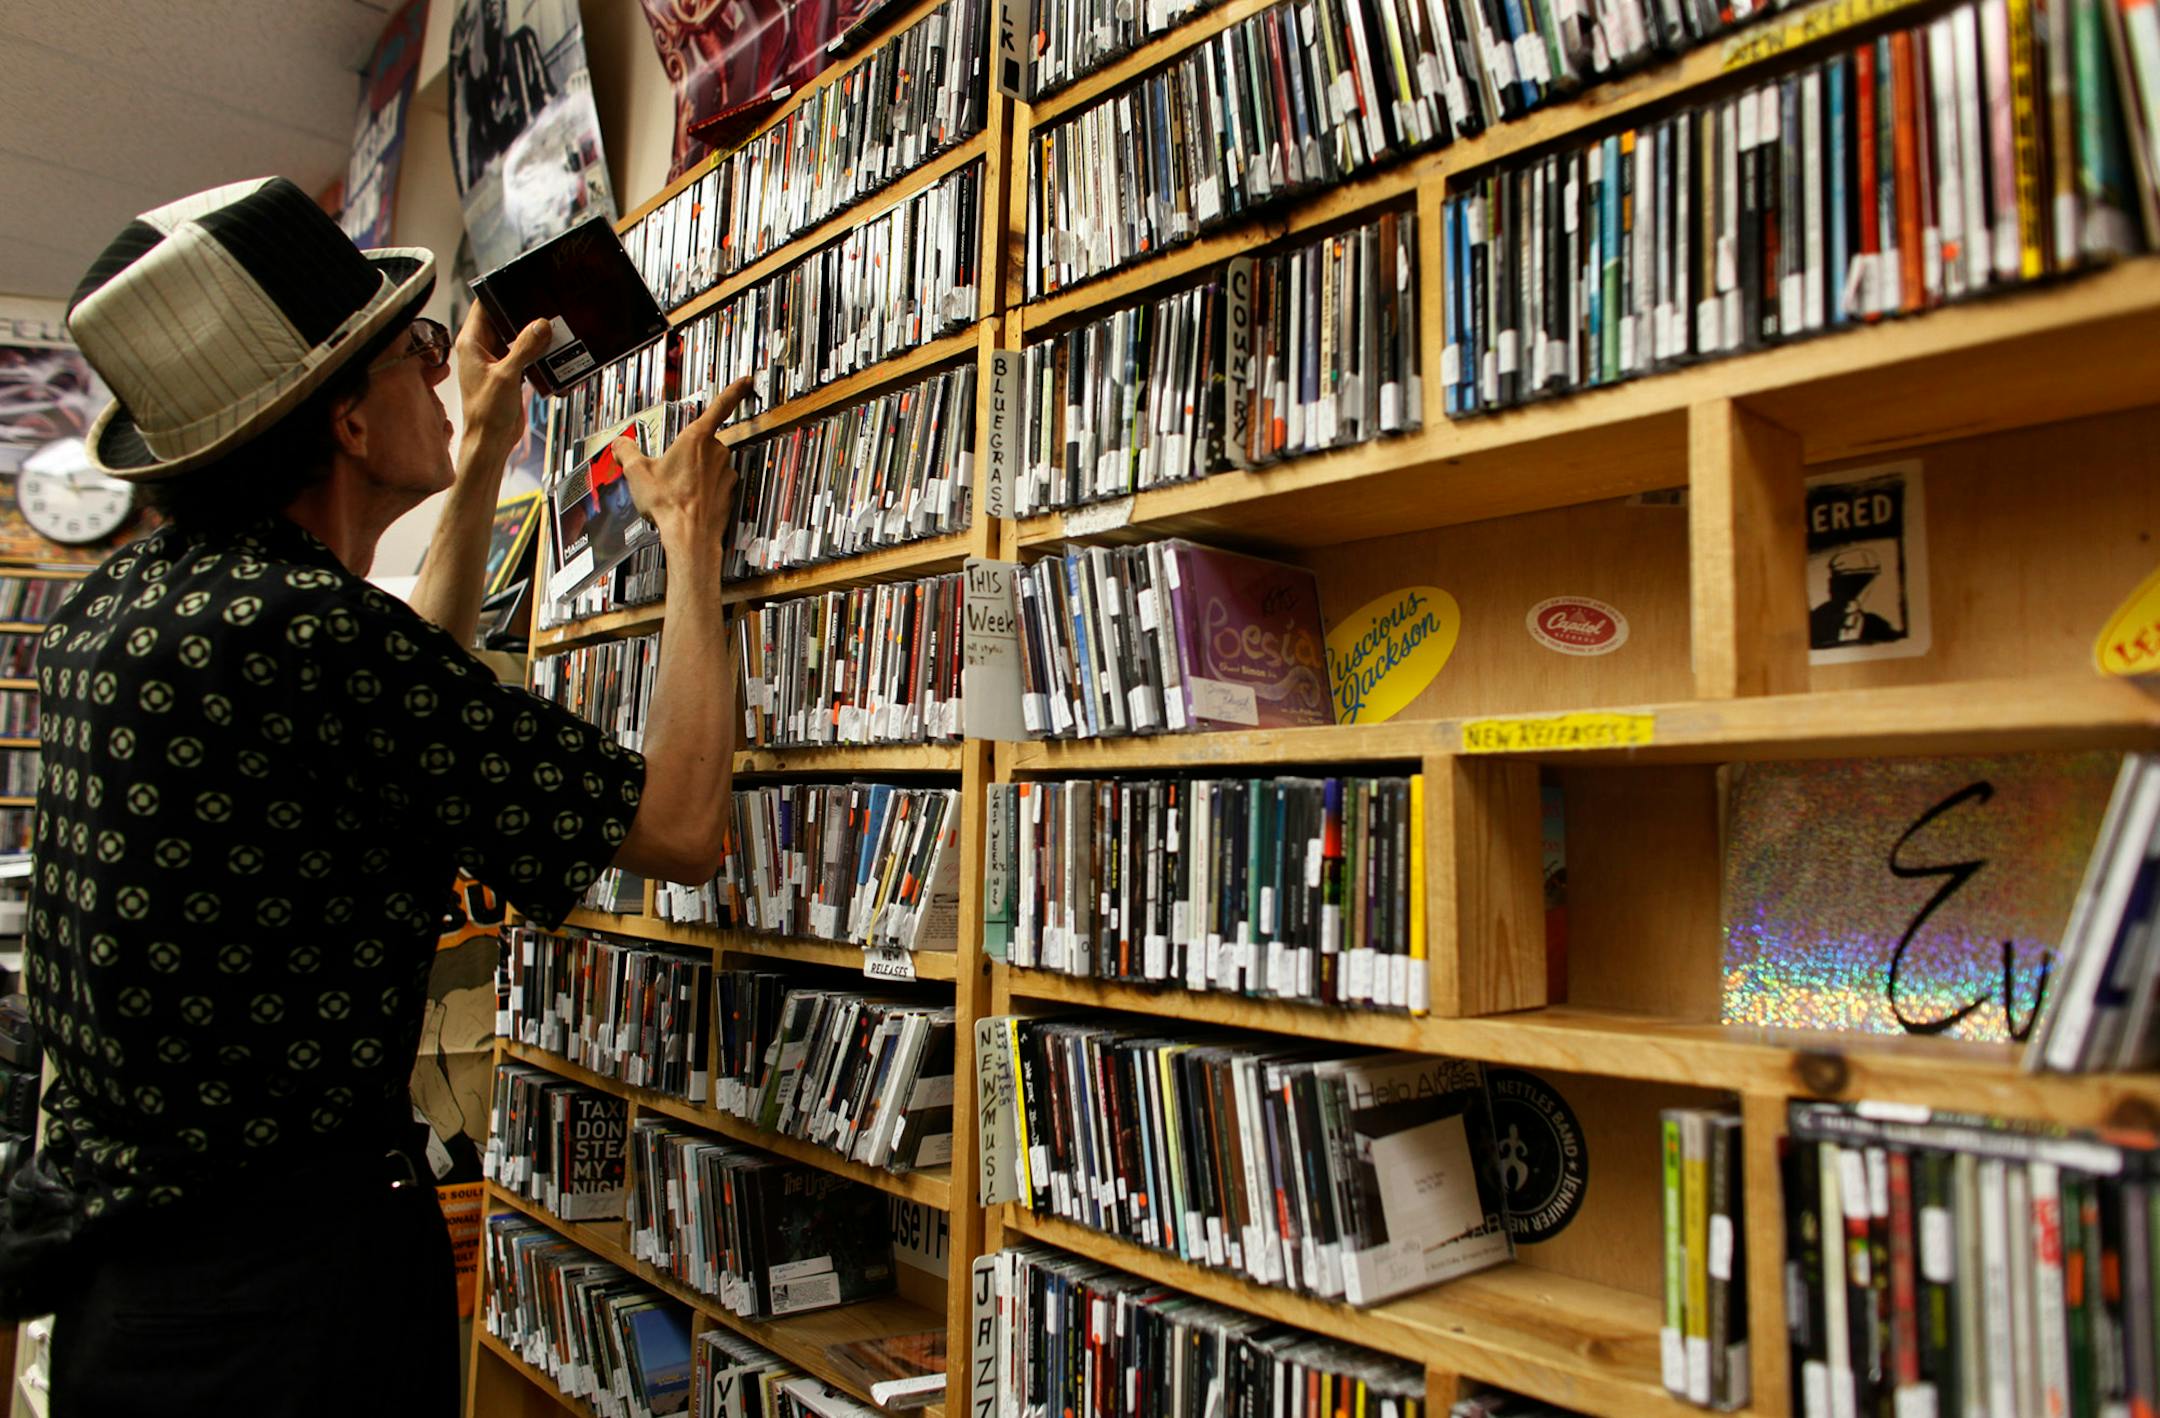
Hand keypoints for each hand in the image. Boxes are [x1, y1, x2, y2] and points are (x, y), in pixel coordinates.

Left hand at [454, 303, 551, 452]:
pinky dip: (536, 351)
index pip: (483, 305)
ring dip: (532, 334)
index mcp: (471, 343)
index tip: (520, 283)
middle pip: (502, 319)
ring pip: (515, 337)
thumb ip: (524, 347)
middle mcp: (481, 348)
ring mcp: (495, 360)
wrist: (491, 440)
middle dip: (522, 313)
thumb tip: (540, 324)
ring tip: (553, 325)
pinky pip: (524, 354)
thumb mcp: (507, 375)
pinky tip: (552, 349)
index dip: (499, 292)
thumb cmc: (486, 412)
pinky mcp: (508, 372)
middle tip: (544, 303)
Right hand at [615, 377, 755, 558]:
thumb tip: (620, 444)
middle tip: (669, 473)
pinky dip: (704, 490)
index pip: (720, 406)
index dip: (734, 391)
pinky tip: (688, 501)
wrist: (690, 536)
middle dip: (688, 455)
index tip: (747, 380)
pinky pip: (715, 484)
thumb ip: (626, 451)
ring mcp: (726, 472)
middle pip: (703, 443)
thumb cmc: (668, 503)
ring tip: (676, 491)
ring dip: (695, 473)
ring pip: (709, 465)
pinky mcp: (730, 492)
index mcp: (696, 438)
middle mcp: (717, 452)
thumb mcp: (636, 473)